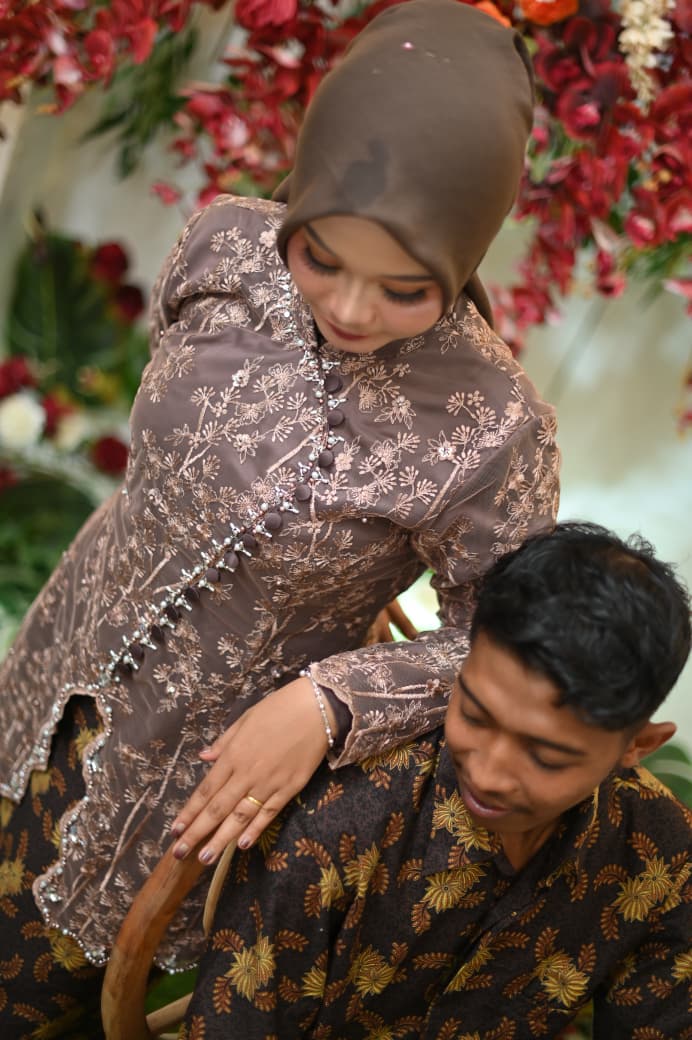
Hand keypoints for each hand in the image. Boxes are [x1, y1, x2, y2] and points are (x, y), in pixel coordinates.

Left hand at [169, 676, 334, 864]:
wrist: (317, 709)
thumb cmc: (279, 708)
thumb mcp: (245, 719)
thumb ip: (223, 742)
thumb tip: (203, 757)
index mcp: (233, 755)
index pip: (206, 790)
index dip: (189, 812)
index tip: (174, 830)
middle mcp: (247, 774)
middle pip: (218, 809)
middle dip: (197, 832)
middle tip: (180, 853)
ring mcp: (269, 784)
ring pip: (240, 817)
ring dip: (221, 839)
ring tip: (205, 858)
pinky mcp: (289, 789)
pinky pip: (268, 814)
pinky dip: (255, 830)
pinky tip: (242, 845)